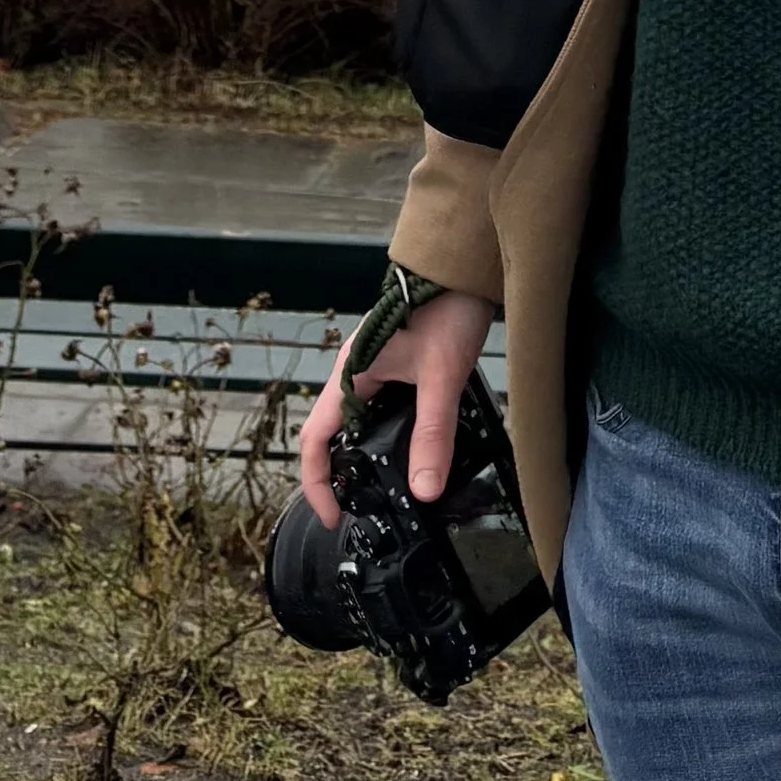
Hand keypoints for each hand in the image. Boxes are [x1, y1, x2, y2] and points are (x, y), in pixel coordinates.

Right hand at [297, 287, 495, 527]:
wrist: (466, 264)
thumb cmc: (448, 308)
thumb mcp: (442, 376)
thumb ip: (433, 433)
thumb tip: (424, 490)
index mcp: (351, 373)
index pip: (314, 439)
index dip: (317, 484)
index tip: (334, 517)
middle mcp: (355, 370)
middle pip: (331, 432)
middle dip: (337, 475)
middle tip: (360, 510)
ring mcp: (374, 364)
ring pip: (356, 419)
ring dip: (362, 454)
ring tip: (385, 488)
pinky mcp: (396, 360)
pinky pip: (378, 404)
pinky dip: (384, 433)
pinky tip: (411, 447)